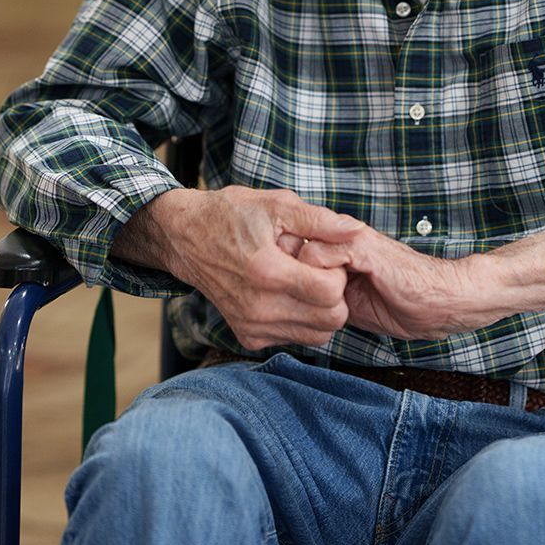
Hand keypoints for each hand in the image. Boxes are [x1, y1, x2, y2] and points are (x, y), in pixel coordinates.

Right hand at [122, 186, 364, 348]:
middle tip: (317, 270)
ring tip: (303, 281)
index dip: (337, 273)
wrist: (187, 238)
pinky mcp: (248, 337)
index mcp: (267, 272)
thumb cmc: (232, 215)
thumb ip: (320, 220)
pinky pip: (295, 339)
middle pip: (331, 320)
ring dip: (321, 311)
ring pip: (318, 335)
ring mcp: (252, 326)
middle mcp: (258, 307)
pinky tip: (287, 295)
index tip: (324, 257)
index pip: (331, 293)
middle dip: (335, 295)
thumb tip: (357, 231)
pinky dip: (301, 320)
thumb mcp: (276, 205)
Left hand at [294, 222, 492, 340]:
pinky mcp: (360, 247)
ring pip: (298, 249)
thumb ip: (325, 295)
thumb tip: (293, 303)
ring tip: (299, 301)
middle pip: (289, 246)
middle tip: (281, 298)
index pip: (294, 249)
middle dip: (282, 273)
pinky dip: (312, 278)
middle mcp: (342, 237)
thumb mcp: (352, 302)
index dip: (279, 272)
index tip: (275, 295)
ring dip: (295, 278)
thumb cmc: (401, 303)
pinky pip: (318, 255)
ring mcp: (350, 239)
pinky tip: (319, 299)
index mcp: (340, 248)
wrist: (440, 301)